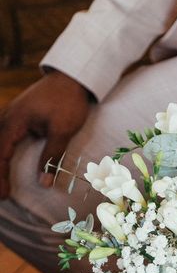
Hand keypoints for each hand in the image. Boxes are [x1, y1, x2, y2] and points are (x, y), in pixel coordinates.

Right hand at [0, 71, 90, 198]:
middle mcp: (6, 118)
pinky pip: (5, 137)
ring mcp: (11, 115)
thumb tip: (44, 182)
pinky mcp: (18, 116)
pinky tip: (7, 162)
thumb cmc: (68, 102)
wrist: (73, 77)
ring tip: (2, 183)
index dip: (0, 177)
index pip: (0, 155)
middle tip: (2, 195)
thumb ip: (52, 156)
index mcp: (13, 122)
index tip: (4, 195)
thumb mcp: (63, 130)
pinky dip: (4, 152)